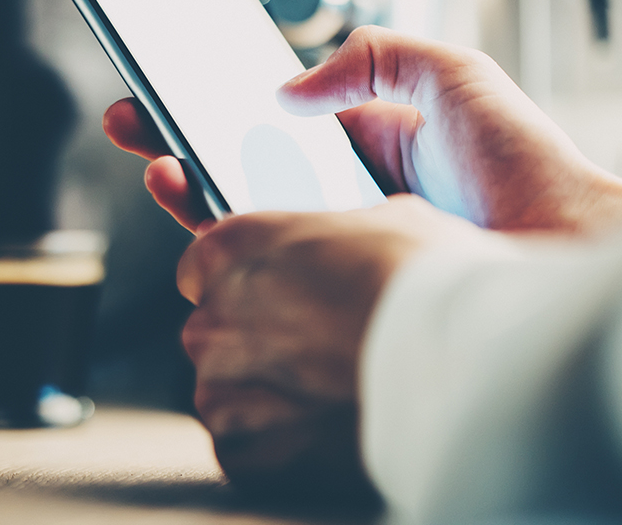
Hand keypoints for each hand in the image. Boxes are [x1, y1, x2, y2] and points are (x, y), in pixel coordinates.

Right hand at [105, 26, 621, 234]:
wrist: (556, 247)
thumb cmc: (520, 164)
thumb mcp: (448, 75)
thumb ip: (372, 56)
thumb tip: (292, 84)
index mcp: (361, 143)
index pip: (274, 118)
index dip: (222, 98)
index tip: (179, 78)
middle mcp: (338, 192)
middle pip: (243, 163)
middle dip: (183, 135)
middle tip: (133, 113)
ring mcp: (331, 237)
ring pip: (240, 211)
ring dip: (185, 180)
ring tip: (149, 152)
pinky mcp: (329, 277)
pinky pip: (258, 253)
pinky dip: (212, 226)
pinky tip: (184, 194)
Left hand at [176, 195, 480, 497]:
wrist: (466, 356)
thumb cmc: (427, 276)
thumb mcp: (383, 219)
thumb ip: (334, 232)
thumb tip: (339, 238)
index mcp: (237, 245)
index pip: (202, 266)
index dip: (241, 283)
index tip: (271, 297)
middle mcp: (214, 310)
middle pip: (213, 330)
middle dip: (253, 340)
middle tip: (314, 347)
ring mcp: (221, 383)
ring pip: (225, 390)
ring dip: (264, 394)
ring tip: (327, 391)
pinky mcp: (241, 449)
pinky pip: (241, 444)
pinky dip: (274, 444)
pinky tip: (323, 428)